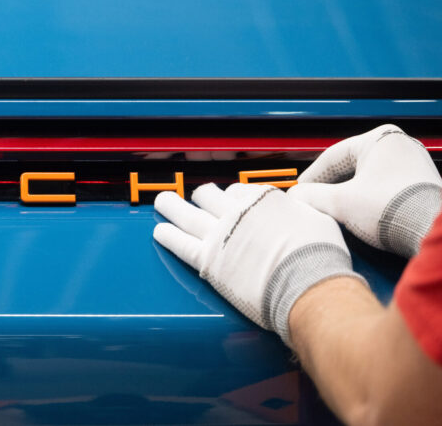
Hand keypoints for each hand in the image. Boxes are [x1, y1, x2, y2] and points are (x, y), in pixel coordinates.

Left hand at [154, 182, 365, 345]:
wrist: (310, 287)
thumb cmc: (319, 259)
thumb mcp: (320, 220)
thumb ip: (302, 209)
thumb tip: (299, 205)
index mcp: (263, 199)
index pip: (238, 192)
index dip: (233, 199)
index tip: (230, 203)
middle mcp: (238, 212)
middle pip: (210, 196)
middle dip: (203, 197)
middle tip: (196, 199)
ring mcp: (220, 234)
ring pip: (188, 214)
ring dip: (172, 206)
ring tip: (163, 202)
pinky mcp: (209, 259)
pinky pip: (181, 244)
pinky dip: (168, 236)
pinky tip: (159, 232)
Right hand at [288, 124, 441, 257]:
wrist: (432, 230)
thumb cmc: (393, 208)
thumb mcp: (340, 202)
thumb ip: (312, 196)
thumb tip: (299, 196)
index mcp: (380, 138)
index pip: (333, 156)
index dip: (312, 176)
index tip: (301, 190)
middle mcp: (400, 146)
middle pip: (352, 167)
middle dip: (332, 186)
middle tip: (316, 201)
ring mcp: (414, 166)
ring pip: (369, 179)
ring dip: (350, 194)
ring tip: (337, 211)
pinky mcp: (421, 186)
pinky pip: (386, 189)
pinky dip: (369, 200)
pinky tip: (362, 215)